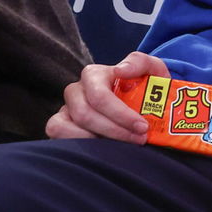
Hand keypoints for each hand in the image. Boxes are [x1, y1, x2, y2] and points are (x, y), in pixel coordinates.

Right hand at [46, 50, 164, 141]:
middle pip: (84, 114)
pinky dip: (80, 146)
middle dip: (114, 131)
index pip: (99, 96)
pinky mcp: (60, 127)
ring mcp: (66, 109)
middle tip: (138, 139)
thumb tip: (119, 70)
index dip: (120, 114)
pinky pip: (58, 137)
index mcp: (94, 75)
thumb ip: (139, 62)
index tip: (142, 127)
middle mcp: (76, 91)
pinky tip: (104, 149)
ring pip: (64, 127)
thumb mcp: (152, 69)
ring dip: (95, 141)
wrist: (147, 101)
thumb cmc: (147, 86)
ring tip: (121, 146)